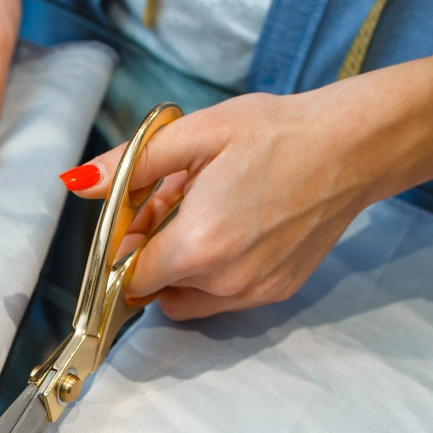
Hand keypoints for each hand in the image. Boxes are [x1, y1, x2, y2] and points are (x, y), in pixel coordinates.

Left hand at [61, 34, 432, 319]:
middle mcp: (222, 283)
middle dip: (151, 254)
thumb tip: (78, 182)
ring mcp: (251, 295)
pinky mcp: (274, 295)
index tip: (134, 219)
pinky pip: (220, 299)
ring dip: (181, 268)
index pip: (128, 277)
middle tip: (174, 204)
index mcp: (197, 246)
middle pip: (155, 289)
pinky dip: (212, 274)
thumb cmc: (277, 133)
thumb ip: (131, 165)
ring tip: (205, 216)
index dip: (122, 249)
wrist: (355, 147)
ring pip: (186, 299)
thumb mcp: (196, 133)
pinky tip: (235, 229)